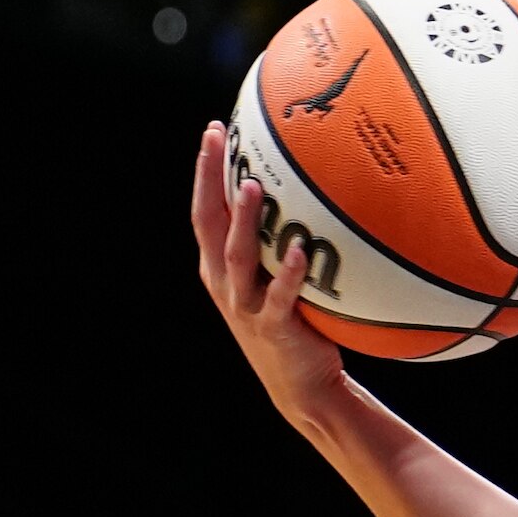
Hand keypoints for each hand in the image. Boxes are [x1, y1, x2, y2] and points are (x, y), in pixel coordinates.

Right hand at [191, 123, 353, 427]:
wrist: (301, 386)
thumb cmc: (293, 323)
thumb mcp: (274, 278)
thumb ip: (279, 240)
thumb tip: (312, 189)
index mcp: (219, 268)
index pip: (205, 210)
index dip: (205, 172)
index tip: (213, 130)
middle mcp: (225, 283)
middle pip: (208, 224)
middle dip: (209, 180)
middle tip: (216, 139)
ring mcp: (246, 306)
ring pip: (238, 257)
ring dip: (245, 222)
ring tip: (253, 187)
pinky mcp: (274, 328)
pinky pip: (280, 297)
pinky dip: (288, 274)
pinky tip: (301, 250)